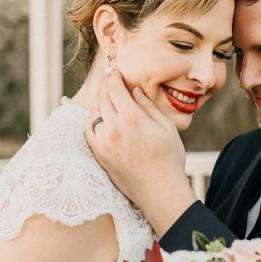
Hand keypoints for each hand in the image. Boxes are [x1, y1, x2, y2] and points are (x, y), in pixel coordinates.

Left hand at [84, 71, 196, 236]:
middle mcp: (113, 128)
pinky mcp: (98, 154)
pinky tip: (100, 117)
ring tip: (106, 97)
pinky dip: (93, 120)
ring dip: (99, 103)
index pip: (115, 89)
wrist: (159, 191)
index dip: (113, 77)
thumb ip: (149, 107)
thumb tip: (135, 91)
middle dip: (105, 86)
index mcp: (132, 119)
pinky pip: (89, 130)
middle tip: (109, 79)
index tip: (114, 71)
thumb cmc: (169, 159)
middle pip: (102, 99)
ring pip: (94, 113)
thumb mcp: (167, 128)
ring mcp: (103, 142)